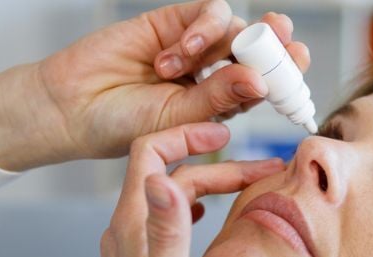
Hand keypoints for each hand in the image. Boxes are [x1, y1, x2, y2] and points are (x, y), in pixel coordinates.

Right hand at [0, 1, 308, 171]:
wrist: (72, 109)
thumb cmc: (123, 127)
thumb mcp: (177, 120)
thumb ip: (218, 98)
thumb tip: (260, 81)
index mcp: (222, 104)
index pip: (266, 84)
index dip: (287, 75)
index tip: (300, 72)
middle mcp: (213, 73)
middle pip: (259, 49)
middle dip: (277, 45)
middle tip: (288, 43)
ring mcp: (194, 46)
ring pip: (234, 28)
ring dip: (218, 43)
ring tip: (180, 67)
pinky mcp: (172, 21)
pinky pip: (206, 13)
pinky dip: (198, 30)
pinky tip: (172, 55)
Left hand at [88, 122, 281, 256]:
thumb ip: (168, 231)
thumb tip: (163, 179)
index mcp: (131, 228)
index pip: (149, 153)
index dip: (187, 135)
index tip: (228, 135)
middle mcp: (126, 232)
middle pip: (167, 173)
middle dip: (215, 163)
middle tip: (262, 169)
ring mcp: (132, 250)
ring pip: (170, 196)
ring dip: (208, 183)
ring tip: (248, 187)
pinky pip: (167, 220)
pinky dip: (194, 206)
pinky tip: (211, 216)